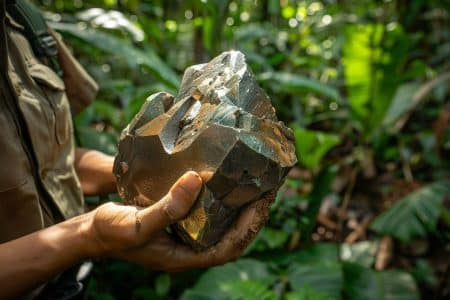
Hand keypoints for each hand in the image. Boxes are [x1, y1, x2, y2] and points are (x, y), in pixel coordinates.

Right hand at [86, 170, 274, 270]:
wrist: (93, 232)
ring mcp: (186, 236)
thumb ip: (167, 208)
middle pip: (233, 236)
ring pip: (223, 225)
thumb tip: (197, 181)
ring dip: (241, 207)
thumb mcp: (138, 224)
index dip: (250, 227)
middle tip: (267, 189)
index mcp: (186, 257)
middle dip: (253, 215)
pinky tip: (225, 184)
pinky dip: (222, 201)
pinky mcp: (180, 223)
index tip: (263, 202)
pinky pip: (209, 214)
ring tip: (254, 185)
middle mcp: (191, 248)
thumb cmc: (112, 233)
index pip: (230, 247)